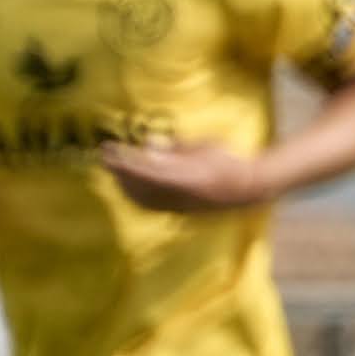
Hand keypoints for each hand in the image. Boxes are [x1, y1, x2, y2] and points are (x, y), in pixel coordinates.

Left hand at [100, 140, 273, 214]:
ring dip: (123, 184)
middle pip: (137, 185)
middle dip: (118, 171)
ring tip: (115, 170)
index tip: (108, 149)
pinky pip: (148, 205)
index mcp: (186, 176)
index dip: (122, 160)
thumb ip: (176, 148)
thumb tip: (149, 144)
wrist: (248, 188)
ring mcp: (177, 205)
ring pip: (140, 198)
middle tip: (106, 156)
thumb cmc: (228, 160)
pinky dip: (134, 195)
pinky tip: (129, 187)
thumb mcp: (204, 146)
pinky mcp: (178, 211)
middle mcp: (178, 194)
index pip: (144, 169)